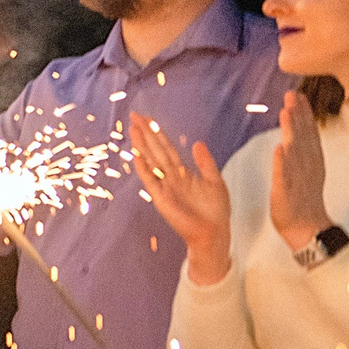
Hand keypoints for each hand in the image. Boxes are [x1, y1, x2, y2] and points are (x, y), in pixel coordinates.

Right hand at [126, 114, 231, 281]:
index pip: (167, 148)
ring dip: (142, 145)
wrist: (213, 232)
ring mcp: (164, 187)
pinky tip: (137, 156)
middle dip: (146, 133)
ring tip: (133, 129)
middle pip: (155, 150)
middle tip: (134, 116)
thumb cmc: (215, 210)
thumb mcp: (215, 181)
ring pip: (151, 161)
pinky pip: (151, 181)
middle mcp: (170, 177)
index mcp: (182, 172)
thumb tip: (196, 143)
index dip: (158, 133)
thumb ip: (205, 162)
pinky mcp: (161, 199)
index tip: (148, 119)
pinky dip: (144, 169)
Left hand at [267, 91, 333, 252]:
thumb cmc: (303, 198)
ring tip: (286, 112)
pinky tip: (279, 149)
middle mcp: (306, 165)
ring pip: (295, 151)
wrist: (306, 226)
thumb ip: (301, 151)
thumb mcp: (305, 170)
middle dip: (299, 114)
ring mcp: (297, 178)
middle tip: (292, 94)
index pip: (308, 133)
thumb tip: (296, 132)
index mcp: (310, 160)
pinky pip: (284, 176)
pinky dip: (282, 163)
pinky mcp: (286, 191)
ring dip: (292, 131)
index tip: (299, 95)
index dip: (305, 114)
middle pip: (303, 136)